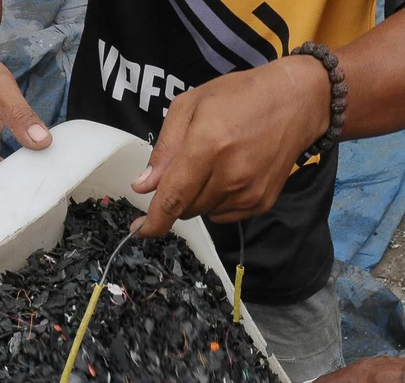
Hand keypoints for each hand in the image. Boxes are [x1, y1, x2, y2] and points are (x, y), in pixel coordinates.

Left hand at [130, 55, 329, 236]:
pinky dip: (218, 201)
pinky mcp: (261, 203)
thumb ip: (165, 149)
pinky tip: (231, 174)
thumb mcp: (192, 106)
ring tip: (217, 163)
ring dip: (199, 197)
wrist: (296, 103)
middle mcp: (229, 175)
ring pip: (203, 213)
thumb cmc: (240, 97)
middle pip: (185, 208)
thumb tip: (144, 186)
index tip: (139, 231)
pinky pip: (223, 215)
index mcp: (207, 145)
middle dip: (178, 194)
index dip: (154, 220)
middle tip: (192, 164)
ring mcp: (248, 193)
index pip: (173, 197)